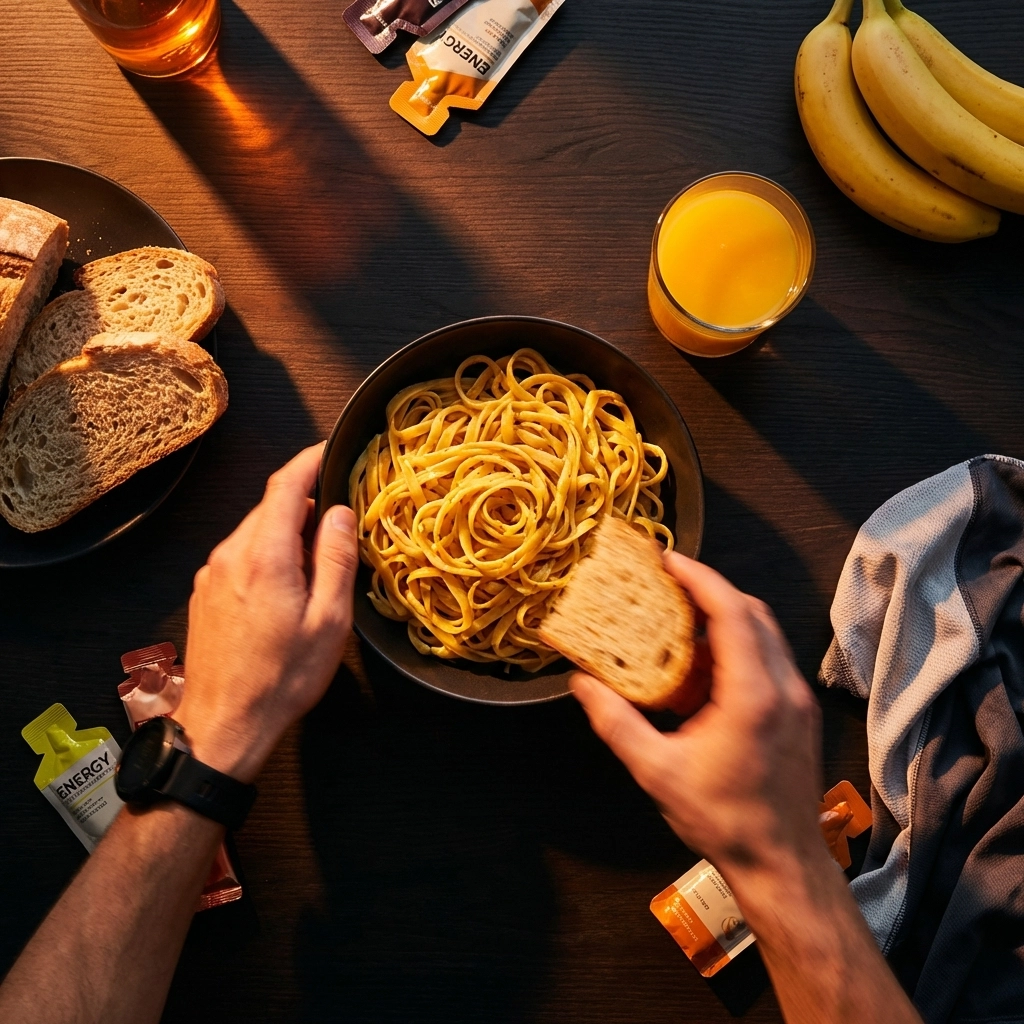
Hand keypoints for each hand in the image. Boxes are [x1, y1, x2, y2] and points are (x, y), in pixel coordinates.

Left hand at [175, 443, 358, 782]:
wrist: (222, 726)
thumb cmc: (279, 680)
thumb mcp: (328, 622)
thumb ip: (336, 559)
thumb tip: (340, 512)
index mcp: (263, 556)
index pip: (286, 484)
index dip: (311, 459)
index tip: (333, 449)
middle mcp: (230, 555)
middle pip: (271, 507)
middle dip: (307, 502)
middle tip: (343, 518)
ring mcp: (212, 573)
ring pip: (256, 531)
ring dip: (288, 533)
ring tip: (320, 563)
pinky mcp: (206, 592)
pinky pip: (242, 555)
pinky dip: (269, 554)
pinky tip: (290, 586)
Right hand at [571, 552, 825, 880]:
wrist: (782, 862)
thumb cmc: (723, 820)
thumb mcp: (657, 771)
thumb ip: (616, 723)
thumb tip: (581, 684)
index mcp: (752, 695)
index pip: (732, 613)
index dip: (700, 578)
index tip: (668, 560)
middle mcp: (783, 687)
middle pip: (752, 613)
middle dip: (709, 590)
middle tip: (667, 583)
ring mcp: (796, 699)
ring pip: (764, 633)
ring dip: (724, 618)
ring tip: (680, 621)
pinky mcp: (799, 711)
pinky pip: (769, 658)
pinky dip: (737, 646)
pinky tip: (703, 667)